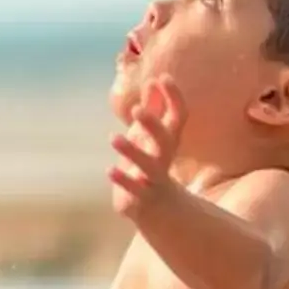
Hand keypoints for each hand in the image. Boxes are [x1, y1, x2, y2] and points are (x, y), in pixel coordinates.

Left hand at [110, 77, 184, 218]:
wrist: (160, 210)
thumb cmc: (152, 163)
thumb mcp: (150, 135)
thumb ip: (153, 109)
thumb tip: (154, 81)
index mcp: (168, 141)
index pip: (179, 117)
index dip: (175, 98)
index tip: (164, 78)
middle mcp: (165, 158)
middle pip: (166, 140)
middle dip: (153, 125)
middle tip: (136, 110)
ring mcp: (154, 179)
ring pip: (150, 166)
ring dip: (132, 152)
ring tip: (113, 138)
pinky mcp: (141, 198)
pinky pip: (134, 190)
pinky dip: (123, 180)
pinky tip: (109, 170)